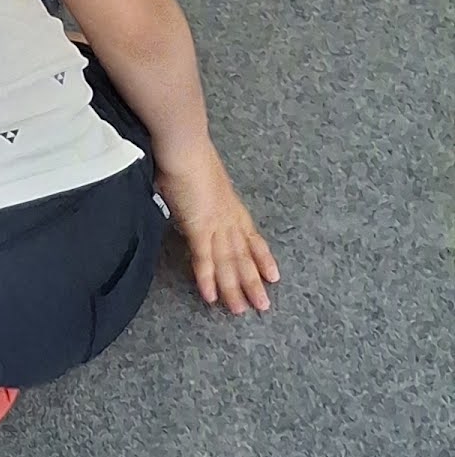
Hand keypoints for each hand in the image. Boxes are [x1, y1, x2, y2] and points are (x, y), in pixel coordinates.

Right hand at [155, 147, 277, 314]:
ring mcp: (215, 222)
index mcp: (229, 204)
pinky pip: (205, 258)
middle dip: (252, 282)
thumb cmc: (185, 153)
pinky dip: (207, 278)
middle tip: (262, 306)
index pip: (251, 237)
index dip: (262, 257)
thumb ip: (196, 193)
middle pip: (243, 255)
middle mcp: (228, 216)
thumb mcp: (196, 177)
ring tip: (240, 311)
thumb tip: (185, 196)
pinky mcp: (199, 226)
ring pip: (228, 262)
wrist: (183, 144)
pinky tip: (211, 297)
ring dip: (234, 288)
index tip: (274, 275)